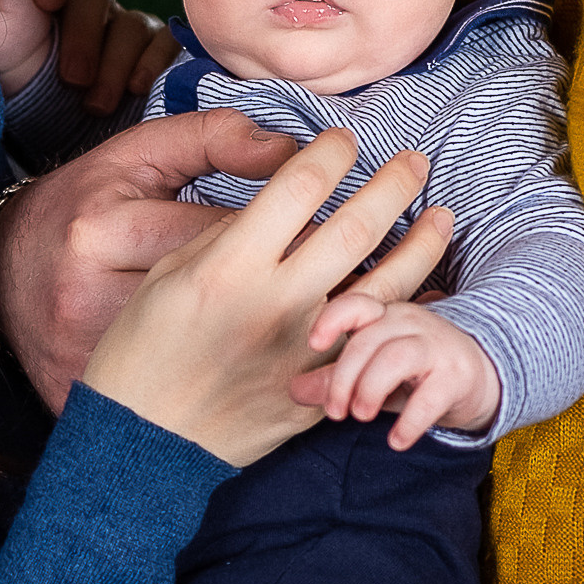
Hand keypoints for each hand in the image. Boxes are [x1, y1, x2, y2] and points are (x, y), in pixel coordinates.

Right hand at [0, 109, 293, 410]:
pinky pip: (170, 398)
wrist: (0, 277)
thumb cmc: (82, 210)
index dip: (286, 233)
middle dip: (285, 292)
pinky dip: (216, 386)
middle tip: (327, 282)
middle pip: (216, 303)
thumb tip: (286, 148)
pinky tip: (240, 369)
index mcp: (101, 232)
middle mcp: (88, 299)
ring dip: (256, 345)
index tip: (319, 232)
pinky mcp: (82, 396)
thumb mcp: (135, 157)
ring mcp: (83, 356)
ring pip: (200, 356)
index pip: (224, 235)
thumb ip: (211, 139)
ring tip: (287, 325)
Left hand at [30, 0, 180, 114]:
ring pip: (131, 26)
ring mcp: (127, 22)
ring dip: (113, 66)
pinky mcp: (158, 47)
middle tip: (72, 79)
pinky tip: (137, 88)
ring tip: (95, 105)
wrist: (55, 126)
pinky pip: (166, 43)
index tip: (46, 4)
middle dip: (84, 38)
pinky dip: (153, 64)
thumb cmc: (18, 79)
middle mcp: (91, 1)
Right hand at [83, 131, 458, 467]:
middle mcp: (276, 303)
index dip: (330, 153)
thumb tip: (280, 206)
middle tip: (415, 162)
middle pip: (357, 227)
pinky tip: (423, 289)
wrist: (143, 442)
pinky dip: (406, 313)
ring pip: (385, 285)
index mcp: (231, 266)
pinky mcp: (319, 389)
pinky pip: (376, 343)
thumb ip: (227, 236)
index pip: (300, 187)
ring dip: (422, 245)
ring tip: (441, 216)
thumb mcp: (168, 275)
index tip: (343, 142)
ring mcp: (305, 351)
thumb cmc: (142, 352)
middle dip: (394, 184)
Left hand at [294, 294, 499, 448]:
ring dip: (370, 390)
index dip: (331, 318)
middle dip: (343, 378)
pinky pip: (430, 397)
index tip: (314, 343)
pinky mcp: (458, 377)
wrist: (483, 376)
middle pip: (368, 340)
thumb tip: (293, 388)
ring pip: (396, 358)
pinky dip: (409, 423)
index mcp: (384, 316)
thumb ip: (335, 377)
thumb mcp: (373, 372)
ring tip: (360, 416)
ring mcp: (436, 347)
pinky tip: (397, 441)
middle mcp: (410, 324)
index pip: (356, 304)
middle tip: (335, 412)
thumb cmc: (418, 371)